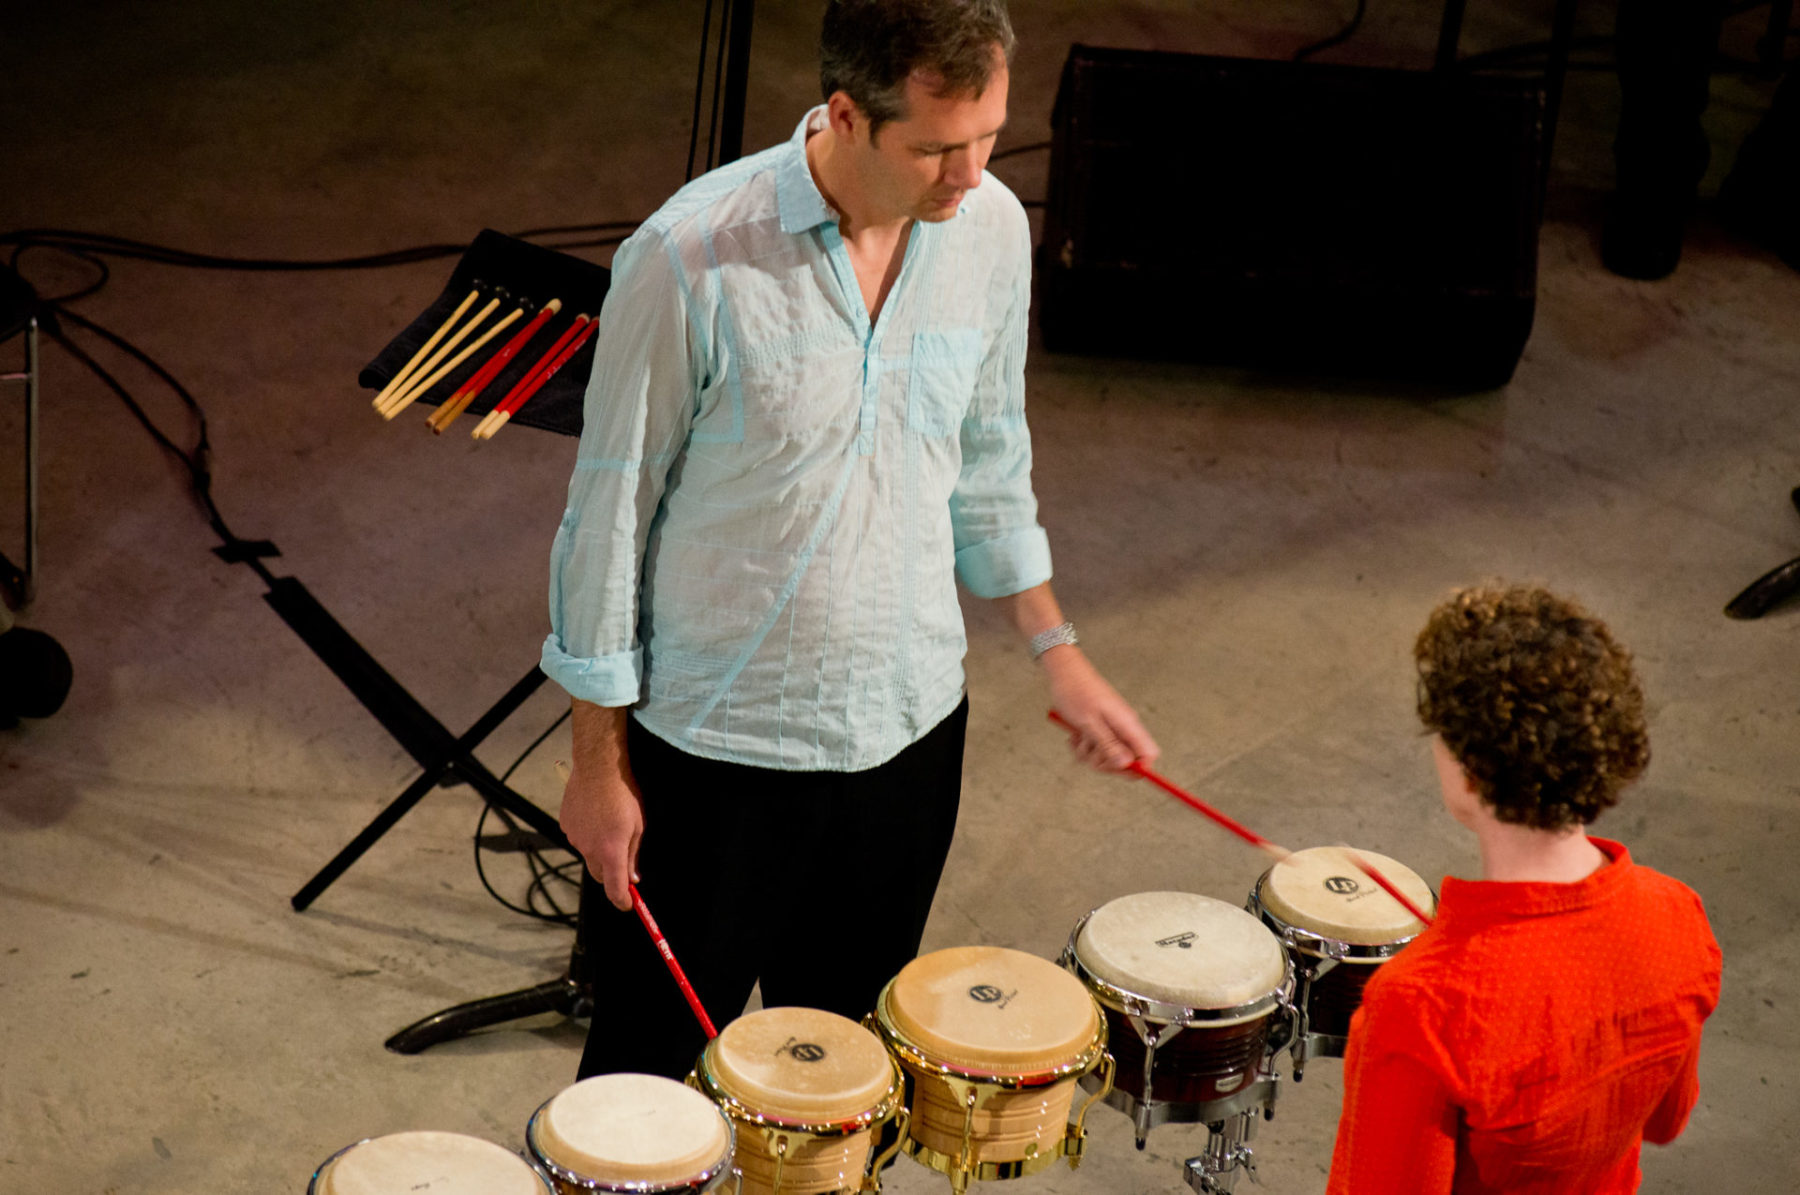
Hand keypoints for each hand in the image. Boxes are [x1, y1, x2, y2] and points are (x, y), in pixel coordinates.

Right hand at [560, 761, 643, 910]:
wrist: (598, 767)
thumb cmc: (624, 794)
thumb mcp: (638, 826)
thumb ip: (633, 855)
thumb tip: (632, 878)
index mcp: (611, 852)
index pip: (614, 889)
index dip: (622, 901)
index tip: (628, 905)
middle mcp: (589, 849)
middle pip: (599, 875)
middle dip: (611, 875)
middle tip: (623, 863)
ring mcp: (575, 838)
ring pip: (588, 855)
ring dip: (599, 850)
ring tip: (609, 824)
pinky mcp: (565, 825)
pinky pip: (579, 838)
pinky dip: (588, 834)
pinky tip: (595, 815)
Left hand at [1041, 646, 1159, 772]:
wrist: (1063, 671)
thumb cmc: (1075, 692)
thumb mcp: (1088, 722)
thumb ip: (1108, 743)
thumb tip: (1127, 764)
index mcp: (1128, 724)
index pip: (1149, 753)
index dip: (1139, 768)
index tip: (1117, 770)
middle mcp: (1124, 728)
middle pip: (1126, 762)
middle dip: (1104, 763)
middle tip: (1088, 749)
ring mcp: (1112, 729)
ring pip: (1106, 758)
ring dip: (1088, 754)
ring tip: (1078, 736)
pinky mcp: (1100, 730)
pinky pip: (1095, 750)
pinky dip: (1083, 747)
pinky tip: (1074, 735)